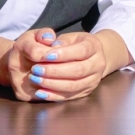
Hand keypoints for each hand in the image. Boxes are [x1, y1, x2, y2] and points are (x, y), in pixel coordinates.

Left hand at [9, 28, 128, 101]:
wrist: (98, 56)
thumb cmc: (78, 45)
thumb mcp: (72, 37)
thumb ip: (59, 41)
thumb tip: (47, 43)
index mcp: (94, 47)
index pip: (80, 51)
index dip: (63, 54)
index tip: (45, 56)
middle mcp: (98, 64)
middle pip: (78, 71)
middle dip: (55, 71)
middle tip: (36, 70)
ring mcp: (94, 79)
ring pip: (76, 85)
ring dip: (54, 84)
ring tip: (36, 81)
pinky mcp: (87, 91)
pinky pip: (71, 96)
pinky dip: (55, 95)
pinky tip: (41, 92)